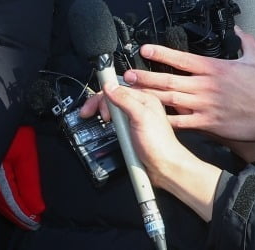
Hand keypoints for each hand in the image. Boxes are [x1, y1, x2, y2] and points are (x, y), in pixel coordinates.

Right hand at [82, 84, 220, 221]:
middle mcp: (139, 106)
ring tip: (99, 121)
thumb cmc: (160, 145)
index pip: (116, 88)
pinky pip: (115, 123)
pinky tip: (106, 128)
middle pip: (112, 98)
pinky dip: (108, 125)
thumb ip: (125, 100)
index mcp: (144, 98)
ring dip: (102, 115)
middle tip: (88, 113)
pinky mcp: (131, 131)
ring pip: (112, 110)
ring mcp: (134, 119)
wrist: (165, 168)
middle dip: (98, 105)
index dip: (102, 95)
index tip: (91, 104)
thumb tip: (109, 86)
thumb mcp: (141, 117)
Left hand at [122, 27, 254, 161]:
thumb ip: (245, 41)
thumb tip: (238, 28)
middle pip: (168, 80)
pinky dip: (166, 119)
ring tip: (132, 92)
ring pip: (170, 99)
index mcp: (213, 69)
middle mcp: (205, 86)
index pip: (181, 58)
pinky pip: (182, 121)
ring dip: (149, 95)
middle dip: (146, 77)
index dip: (161, 53)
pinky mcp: (207, 123)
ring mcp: (204, 105)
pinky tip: (152, 117)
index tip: (145, 50)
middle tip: (128, 75)